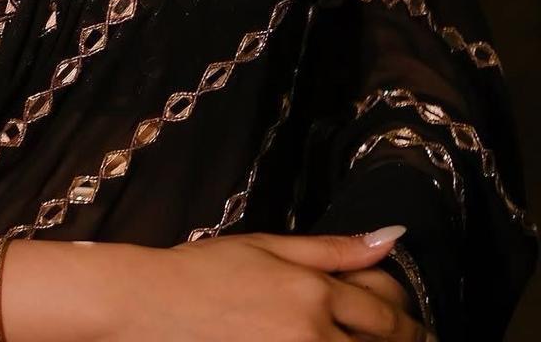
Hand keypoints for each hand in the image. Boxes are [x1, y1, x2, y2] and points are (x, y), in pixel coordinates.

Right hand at [88, 228, 430, 341]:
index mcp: (312, 290)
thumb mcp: (270, 246)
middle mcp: (311, 334)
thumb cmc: (207, 272)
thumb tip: (392, 237)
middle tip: (410, 341)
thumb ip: (335, 248)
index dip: (409, 324)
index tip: (415, 328)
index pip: (387, 314)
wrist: (153, 307)